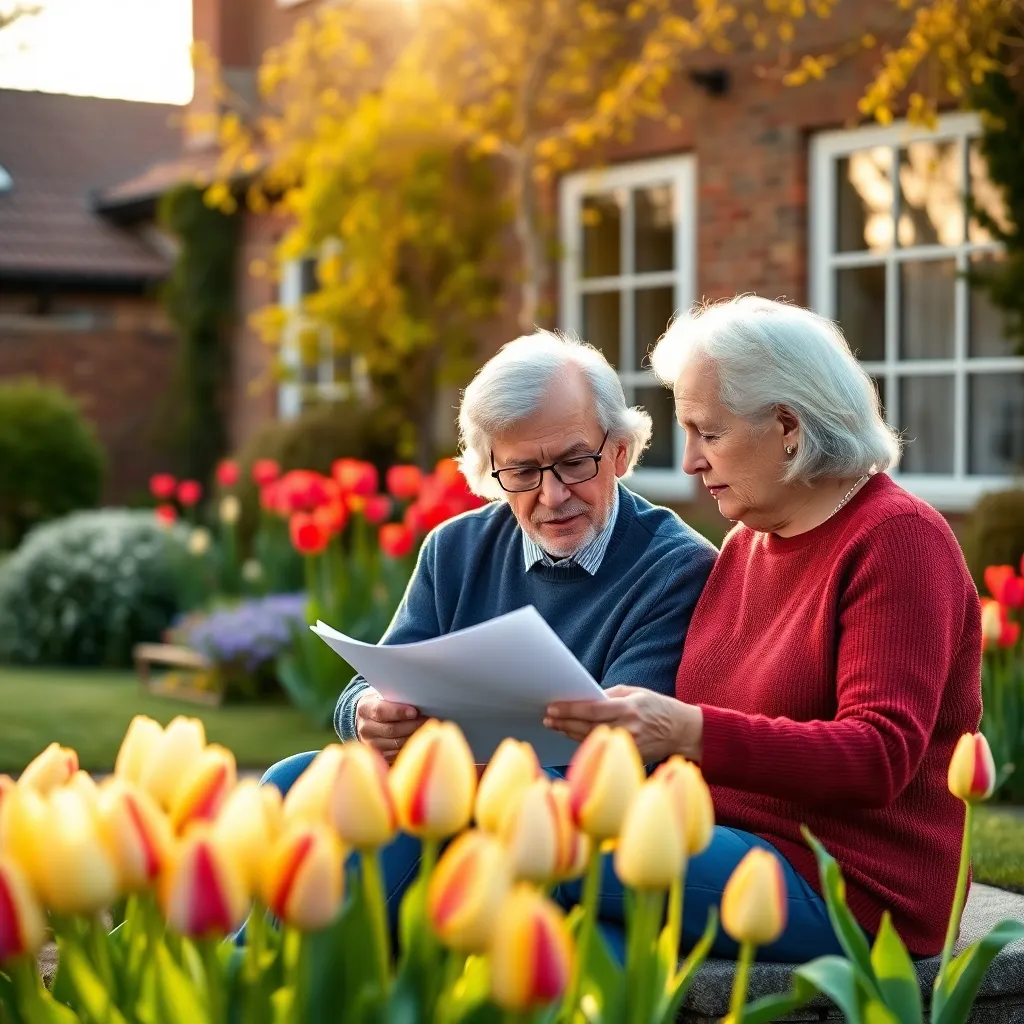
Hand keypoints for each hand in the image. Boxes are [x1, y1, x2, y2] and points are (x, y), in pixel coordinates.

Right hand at [355, 692, 426, 762]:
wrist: (367, 720)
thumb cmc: (382, 704)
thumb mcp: (383, 696)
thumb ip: (396, 699)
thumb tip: (419, 702)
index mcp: (365, 709)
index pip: (380, 711)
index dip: (398, 712)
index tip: (414, 711)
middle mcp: (365, 728)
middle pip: (391, 730)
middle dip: (412, 725)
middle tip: (428, 720)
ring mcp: (371, 744)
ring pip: (396, 744)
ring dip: (414, 736)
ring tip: (428, 730)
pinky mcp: (379, 755)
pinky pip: (397, 754)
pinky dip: (410, 747)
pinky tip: (420, 740)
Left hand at [543, 686, 702, 763]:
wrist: (683, 731)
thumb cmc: (657, 707)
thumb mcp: (636, 693)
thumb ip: (610, 696)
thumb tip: (584, 699)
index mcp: (628, 708)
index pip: (591, 710)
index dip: (569, 710)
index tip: (551, 708)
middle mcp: (627, 728)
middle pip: (587, 727)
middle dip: (564, 722)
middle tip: (547, 718)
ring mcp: (629, 745)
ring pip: (591, 740)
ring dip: (570, 733)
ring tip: (555, 726)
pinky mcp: (630, 757)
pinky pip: (602, 750)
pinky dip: (585, 743)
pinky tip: (573, 736)